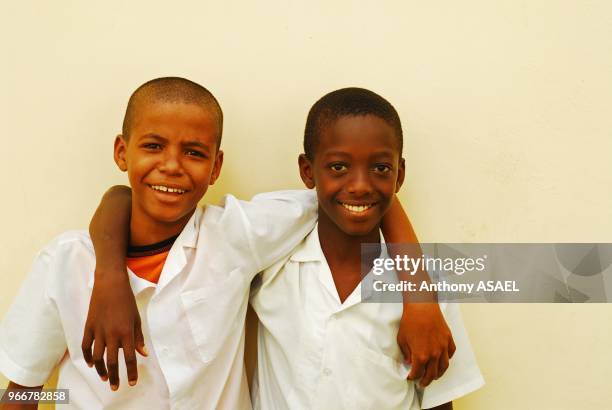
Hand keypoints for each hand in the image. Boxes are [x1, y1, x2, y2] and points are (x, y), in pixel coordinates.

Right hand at [81, 271, 146, 390]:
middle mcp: (112, 334)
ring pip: (97, 357)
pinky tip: (91, 364)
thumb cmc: (127, 300)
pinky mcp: (89, 326)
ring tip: (104, 378)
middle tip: (116, 387)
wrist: (110, 284)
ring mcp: (98, 331)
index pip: (130, 358)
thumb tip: (143, 354)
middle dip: (114, 376)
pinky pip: (86, 346)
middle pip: (112, 361)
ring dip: (100, 370)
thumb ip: (139, 338)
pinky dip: (88, 357)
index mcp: (126, 332)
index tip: (132, 383)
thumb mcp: (137, 318)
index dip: (131, 372)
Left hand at [397, 303, 455, 386]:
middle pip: (432, 374)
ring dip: (438, 374)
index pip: (417, 373)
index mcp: (421, 355)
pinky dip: (447, 359)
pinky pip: (451, 353)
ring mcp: (443, 347)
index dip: (412, 377)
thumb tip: (409, 362)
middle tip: (422, 384)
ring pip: (443, 367)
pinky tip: (442, 361)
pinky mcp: (448, 339)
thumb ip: (406, 353)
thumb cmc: (410, 320)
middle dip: (426, 381)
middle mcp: (434, 354)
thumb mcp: (402, 339)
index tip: (410, 377)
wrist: (422, 305)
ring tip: (434, 376)